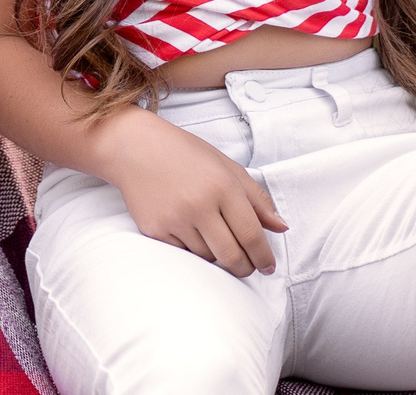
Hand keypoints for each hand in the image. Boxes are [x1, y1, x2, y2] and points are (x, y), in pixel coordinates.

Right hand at [92, 109, 288, 276]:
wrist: (135, 148)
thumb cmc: (184, 153)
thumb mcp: (226, 166)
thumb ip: (256, 198)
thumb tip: (281, 227)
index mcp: (222, 186)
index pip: (252, 235)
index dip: (264, 257)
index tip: (268, 266)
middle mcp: (199, 204)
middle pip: (232, 256)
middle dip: (245, 268)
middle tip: (248, 267)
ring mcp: (175, 219)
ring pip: (208, 258)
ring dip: (217, 257)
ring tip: (215, 240)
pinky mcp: (155, 230)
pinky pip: (183, 255)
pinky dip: (193, 251)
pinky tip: (192, 234)